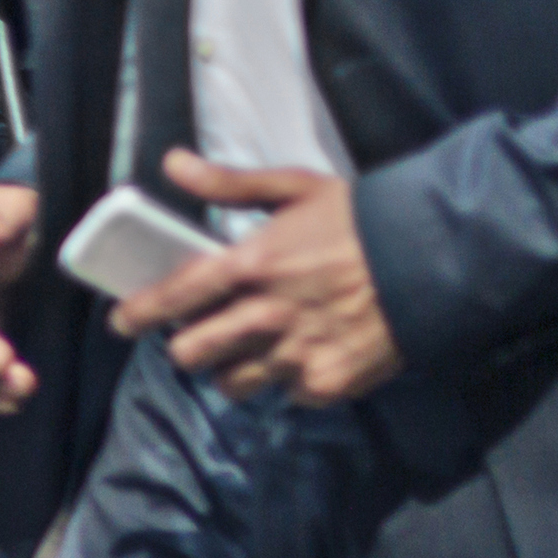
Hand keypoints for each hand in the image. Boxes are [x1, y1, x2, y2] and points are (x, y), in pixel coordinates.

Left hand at [109, 149, 400, 405]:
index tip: (121, 322)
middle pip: (191, 354)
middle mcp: (267, 316)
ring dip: (230, 369)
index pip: (174, 298)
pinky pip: (284, 394)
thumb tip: (172, 163)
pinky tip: (299, 356)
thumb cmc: (359, 221)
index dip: (138, 314)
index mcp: (251, 265)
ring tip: (245, 349)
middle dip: (185, 346)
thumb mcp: (293, 188)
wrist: (435, 261)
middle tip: (195, 336)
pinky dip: (285, 381)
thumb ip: (228, 183)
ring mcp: (298, 355)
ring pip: (231, 383)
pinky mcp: (327, 385)